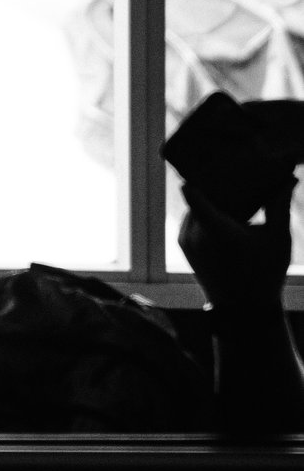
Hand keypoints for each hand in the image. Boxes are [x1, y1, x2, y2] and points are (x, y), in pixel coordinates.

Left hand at [180, 174, 295, 312]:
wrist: (244, 311)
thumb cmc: (265, 274)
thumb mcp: (279, 238)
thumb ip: (279, 204)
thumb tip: (287, 176)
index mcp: (214, 229)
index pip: (193, 189)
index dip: (203, 172)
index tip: (218, 159)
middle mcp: (193, 232)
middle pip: (197, 195)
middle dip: (216, 183)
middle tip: (235, 167)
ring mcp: (185, 238)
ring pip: (194, 206)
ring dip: (211, 198)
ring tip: (234, 185)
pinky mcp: (184, 244)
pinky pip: (192, 219)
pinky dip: (206, 212)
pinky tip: (227, 206)